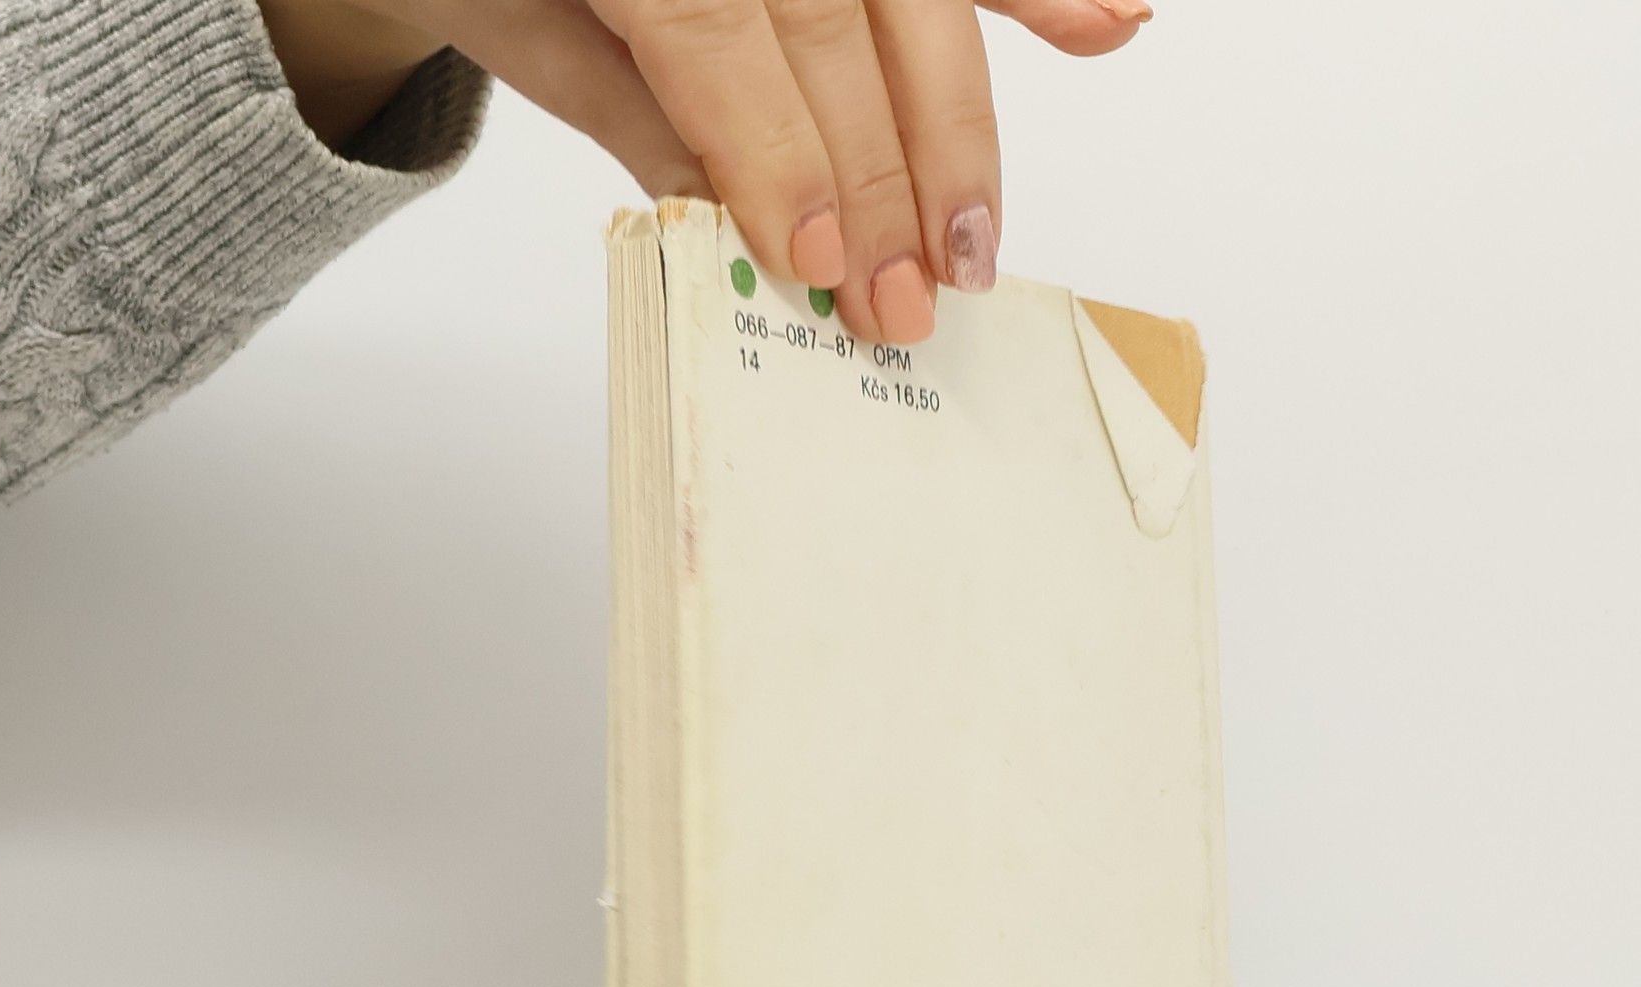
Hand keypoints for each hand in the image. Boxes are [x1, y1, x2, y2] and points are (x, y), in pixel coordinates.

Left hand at [261, 0, 1150, 344]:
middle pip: (838, 26)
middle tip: (902, 303)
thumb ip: (645, 112)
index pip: (720, 28)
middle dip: (878, 178)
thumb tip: (751, 230)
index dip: (777, 148)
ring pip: (912, 4)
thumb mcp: (531, 32)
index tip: (818, 263)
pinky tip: (1109, 28)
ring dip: (958, 128)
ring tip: (976, 241)